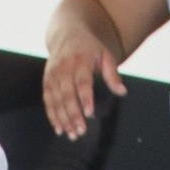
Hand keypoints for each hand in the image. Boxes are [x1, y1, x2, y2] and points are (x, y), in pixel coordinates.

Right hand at [42, 15, 123, 136]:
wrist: (66, 34)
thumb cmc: (90, 48)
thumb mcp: (105, 55)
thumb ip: (112, 74)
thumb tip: (122, 92)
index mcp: (80, 59)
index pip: (82, 81)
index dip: (85, 98)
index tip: (90, 114)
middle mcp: (64, 67)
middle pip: (67, 94)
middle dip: (73, 114)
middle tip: (81, 131)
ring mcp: (53, 74)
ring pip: (56, 100)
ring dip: (63, 119)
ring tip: (72, 134)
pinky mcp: (46, 81)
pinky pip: (48, 101)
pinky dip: (52, 116)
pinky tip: (59, 129)